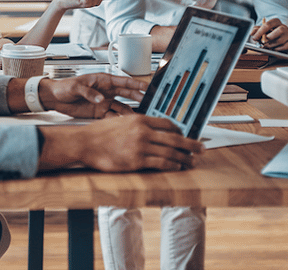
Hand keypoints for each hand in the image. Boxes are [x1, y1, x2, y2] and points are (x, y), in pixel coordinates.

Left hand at [38, 73, 144, 118]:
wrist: (54, 99)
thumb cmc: (63, 87)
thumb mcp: (75, 87)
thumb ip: (88, 92)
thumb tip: (100, 99)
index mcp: (102, 81)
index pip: (123, 81)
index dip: (136, 84)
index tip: (147, 86)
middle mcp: (106, 91)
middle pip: (127, 94)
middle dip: (139, 98)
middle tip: (150, 102)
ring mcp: (104, 102)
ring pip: (122, 107)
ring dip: (130, 112)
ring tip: (138, 117)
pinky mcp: (99, 113)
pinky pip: (112, 116)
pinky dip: (119, 120)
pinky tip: (125, 124)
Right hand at [38, 115, 204, 171]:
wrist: (85, 143)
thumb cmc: (98, 133)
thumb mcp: (120, 121)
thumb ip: (136, 125)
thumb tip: (149, 129)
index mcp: (139, 119)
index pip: (167, 123)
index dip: (180, 130)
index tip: (186, 134)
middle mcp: (143, 131)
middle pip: (174, 137)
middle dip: (191, 144)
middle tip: (202, 148)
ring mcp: (140, 146)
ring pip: (170, 152)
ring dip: (185, 158)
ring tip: (192, 161)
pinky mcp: (136, 161)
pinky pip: (161, 163)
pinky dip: (172, 165)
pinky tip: (178, 167)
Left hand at [250, 18, 287, 50]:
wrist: (284, 35)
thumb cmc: (272, 31)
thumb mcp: (264, 29)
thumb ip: (257, 29)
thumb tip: (252, 33)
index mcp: (276, 21)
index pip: (268, 25)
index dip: (260, 32)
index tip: (254, 38)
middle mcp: (284, 27)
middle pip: (277, 31)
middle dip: (267, 39)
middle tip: (262, 42)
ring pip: (279, 41)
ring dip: (270, 45)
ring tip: (266, 45)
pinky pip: (282, 48)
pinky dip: (276, 49)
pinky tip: (273, 47)